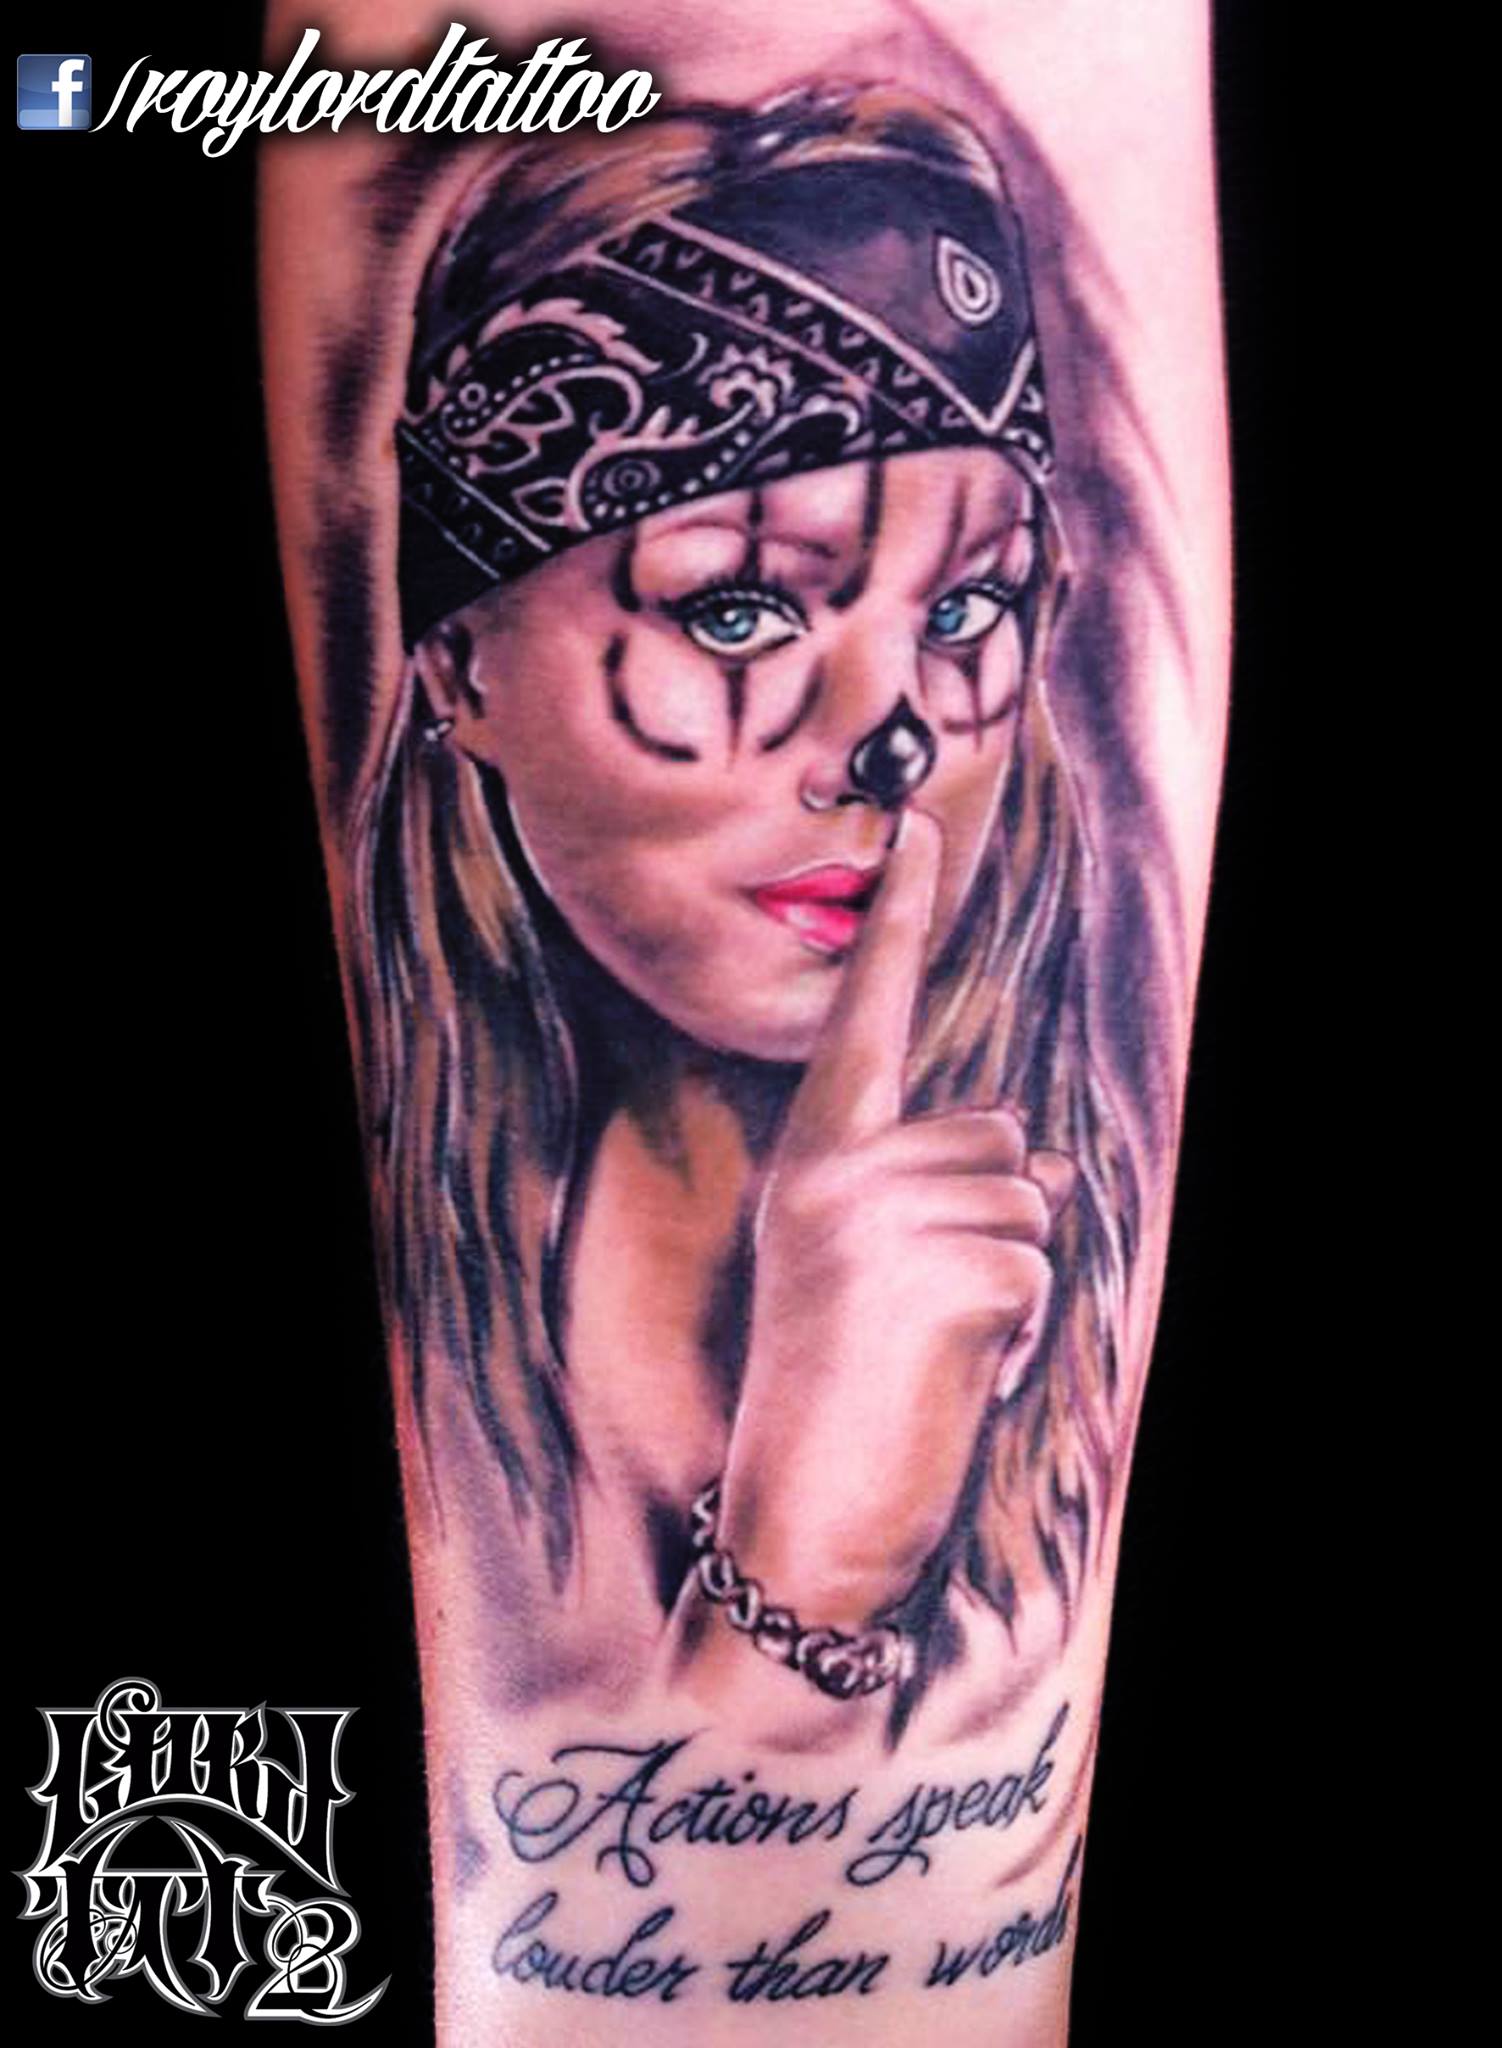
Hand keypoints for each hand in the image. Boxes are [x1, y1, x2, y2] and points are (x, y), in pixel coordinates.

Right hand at [718, 810, 1074, 1629]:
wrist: (802, 1517)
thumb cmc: (841, 1390)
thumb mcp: (854, 1264)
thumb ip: (915, 1185)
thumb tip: (1024, 1155)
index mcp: (812, 1159)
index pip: (866, 1018)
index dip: (896, 919)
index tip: (912, 829)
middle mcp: (837, 1169)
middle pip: (1000, 1136)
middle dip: (997, 1223)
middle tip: (922, 1312)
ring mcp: (882, 1218)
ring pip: (1031, 1202)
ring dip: (1012, 1281)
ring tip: (932, 1344)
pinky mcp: (941, 1272)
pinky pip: (1040, 1269)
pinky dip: (1021, 1331)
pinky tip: (955, 1374)